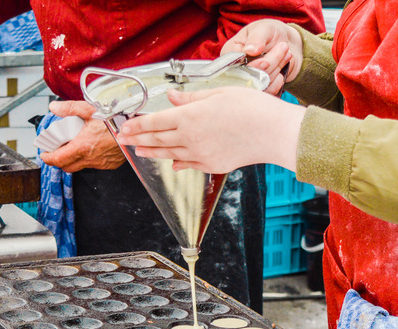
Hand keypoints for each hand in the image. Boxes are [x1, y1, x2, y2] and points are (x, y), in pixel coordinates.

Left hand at [40, 101, 126, 171]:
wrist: (135, 130)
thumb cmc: (115, 120)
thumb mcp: (89, 109)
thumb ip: (69, 108)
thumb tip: (54, 108)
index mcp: (82, 146)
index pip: (58, 160)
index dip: (48, 158)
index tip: (44, 154)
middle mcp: (90, 158)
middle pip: (66, 166)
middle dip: (58, 161)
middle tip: (56, 150)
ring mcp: (100, 163)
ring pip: (80, 166)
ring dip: (73, 160)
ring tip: (73, 147)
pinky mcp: (109, 164)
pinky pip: (93, 165)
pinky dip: (87, 159)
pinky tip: (90, 148)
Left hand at [114, 87, 304, 173]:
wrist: (274, 134)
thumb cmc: (252, 109)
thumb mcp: (219, 93)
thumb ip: (192, 97)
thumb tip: (173, 98)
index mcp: (190, 116)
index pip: (155, 122)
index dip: (137, 125)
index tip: (125, 127)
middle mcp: (191, 138)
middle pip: (157, 139)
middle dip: (138, 139)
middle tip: (123, 140)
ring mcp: (201, 155)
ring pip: (169, 154)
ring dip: (152, 152)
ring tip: (139, 151)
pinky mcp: (212, 165)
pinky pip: (189, 164)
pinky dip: (177, 163)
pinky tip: (172, 163)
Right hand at [222, 20, 302, 93]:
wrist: (287, 43)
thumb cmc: (270, 32)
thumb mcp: (263, 28)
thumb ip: (256, 38)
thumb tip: (249, 51)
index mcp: (230, 52)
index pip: (236, 65)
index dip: (251, 64)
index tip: (265, 58)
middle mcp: (235, 69)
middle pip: (249, 75)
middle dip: (269, 62)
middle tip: (283, 47)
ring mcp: (247, 81)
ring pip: (261, 84)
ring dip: (277, 68)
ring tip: (286, 52)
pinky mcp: (260, 89)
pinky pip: (268, 92)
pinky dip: (278, 81)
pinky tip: (283, 67)